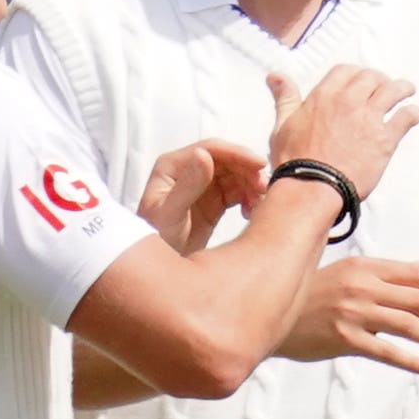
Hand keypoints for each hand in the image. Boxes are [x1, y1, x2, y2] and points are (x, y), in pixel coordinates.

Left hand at [137, 137, 263, 247]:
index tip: (259, 165)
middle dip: (247, 171)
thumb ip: (188, 185)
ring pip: (235, 175)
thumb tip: (204, 155)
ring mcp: (201, 186)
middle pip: (226, 160)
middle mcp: (187, 172)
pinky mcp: (213, 202)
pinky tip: (251, 211)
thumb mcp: (170, 214)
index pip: (210, 149)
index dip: (237, 154)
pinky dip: (249, 198)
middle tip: (263, 188)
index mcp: (172, 167)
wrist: (160, 270)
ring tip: (258, 203)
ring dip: (251, 185)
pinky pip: (237, 192)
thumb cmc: (156, 240)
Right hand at [267, 64, 418, 198]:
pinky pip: (406, 117)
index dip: (356, 73)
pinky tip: (414, 114)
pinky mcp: (385, 139)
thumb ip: (285, 98)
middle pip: (372, 78)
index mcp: (324, 95)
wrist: (313, 186)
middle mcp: (348, 101)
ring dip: (403, 89)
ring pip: (393, 91)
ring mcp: (369, 119)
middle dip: (380, 80)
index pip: (346, 71)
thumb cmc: (295, 160)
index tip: (361, 80)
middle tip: (385, 86)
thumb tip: (275, 76)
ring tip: (408, 91)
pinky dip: (412, 113)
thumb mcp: (283, 124)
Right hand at [280, 256, 418, 370]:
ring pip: (410, 325)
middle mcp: (361, 286)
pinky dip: (413, 361)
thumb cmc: (313, 294)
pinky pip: (390, 352)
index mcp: (363, 267)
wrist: (270, 315)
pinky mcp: (346, 340)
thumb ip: (387, 271)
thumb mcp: (348, 271)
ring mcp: (353, 313)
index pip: (418, 275)